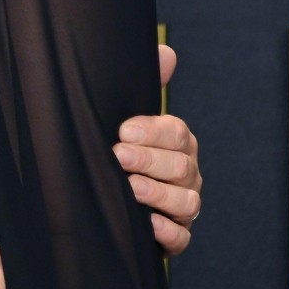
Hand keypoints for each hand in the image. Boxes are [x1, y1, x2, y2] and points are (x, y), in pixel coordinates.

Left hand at [115, 44, 202, 254]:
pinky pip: (182, 237)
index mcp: (177, 143)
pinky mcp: (174, 237)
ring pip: (186, 202)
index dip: (152, 131)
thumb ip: (145, 86)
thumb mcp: (123, 117)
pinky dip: (168, 231)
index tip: (122, 131)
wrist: (101, 196)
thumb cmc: (117, 149)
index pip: (176, 133)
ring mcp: (182, 207)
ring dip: (158, 194)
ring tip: (129, 188)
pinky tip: (147, 223)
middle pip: (181, 166)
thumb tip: (166, 51)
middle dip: (150, 161)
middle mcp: (186, 174)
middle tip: (117, 157)